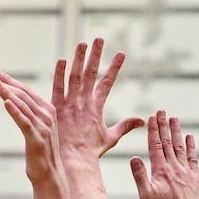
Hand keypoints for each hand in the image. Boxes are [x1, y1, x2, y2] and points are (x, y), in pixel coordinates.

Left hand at [0, 72, 62, 184]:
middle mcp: (47, 115)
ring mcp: (43, 126)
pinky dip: (15, 111)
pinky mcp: (37, 139)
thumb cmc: (40, 153)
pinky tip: (5, 103)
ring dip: (6, 93)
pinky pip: (24, 122)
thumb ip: (28, 115)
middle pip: (23, 94)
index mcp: (47, 110)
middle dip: (5, 84)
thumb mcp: (35, 130)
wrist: (50, 175)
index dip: (11, 81)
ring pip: (22, 105)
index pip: (26, 91)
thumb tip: (13, 103)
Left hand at [53, 38, 142, 161]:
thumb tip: (142, 120)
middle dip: (96, 55)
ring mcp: (70, 104)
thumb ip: (125, 126)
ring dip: (79, 59)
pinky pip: (57, 88)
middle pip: (91, 73)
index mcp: (97, 107)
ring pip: (75, 76)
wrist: (74, 160)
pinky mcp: (57, 108)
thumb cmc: (91, 151)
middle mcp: (85, 102)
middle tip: (99, 38)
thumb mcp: (111, 138)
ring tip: (83, 43)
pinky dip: (59, 74)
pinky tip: (62, 60)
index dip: (115, 67)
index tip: (121, 53)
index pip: (108, 82)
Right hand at [129, 111, 198, 198]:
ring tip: (174, 118)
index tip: (152, 118)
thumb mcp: (145, 195)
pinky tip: (190, 137)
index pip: (155, 145)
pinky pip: (192, 157)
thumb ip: (140, 175)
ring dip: (176, 131)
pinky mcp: (194, 177)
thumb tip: (134, 158)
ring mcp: (185, 171)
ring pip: (180, 146)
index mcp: (160, 170)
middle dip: (164, 125)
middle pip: (168, 141)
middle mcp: (173, 167)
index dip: (153, 130)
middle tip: (162, 111)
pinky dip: (190, 146)